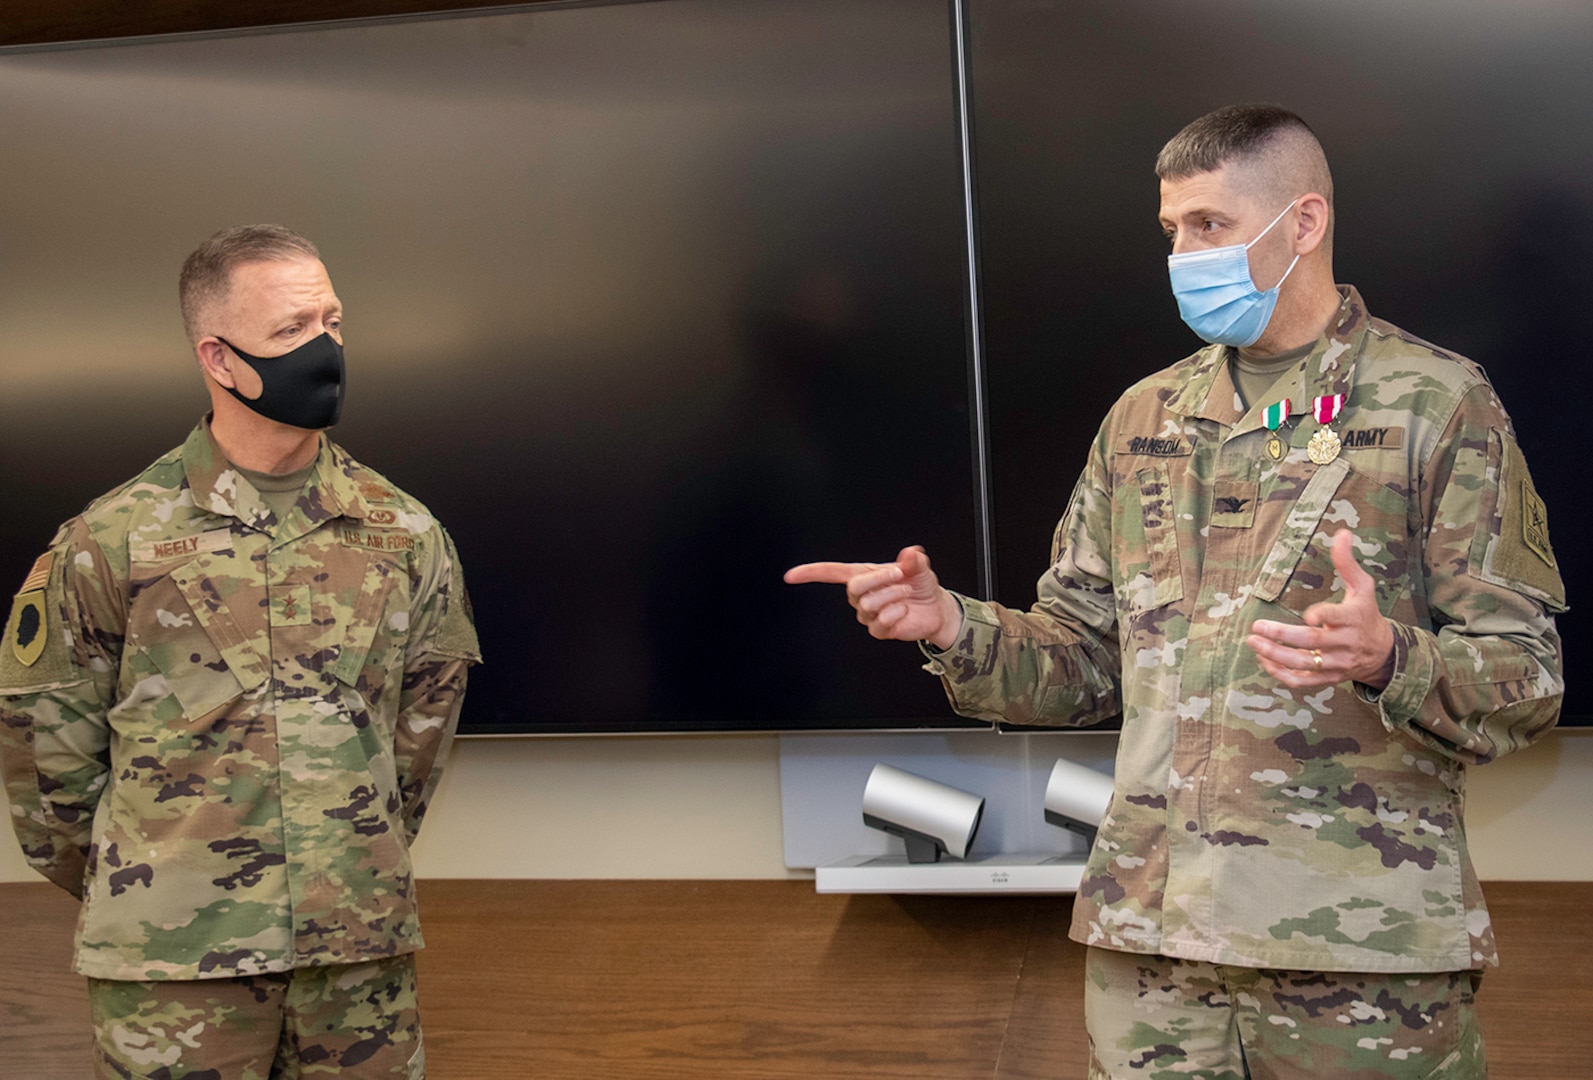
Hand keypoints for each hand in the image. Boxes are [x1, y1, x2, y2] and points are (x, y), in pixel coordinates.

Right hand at [784, 546, 963, 649]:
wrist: (935, 607)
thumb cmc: (919, 584)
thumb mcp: (919, 566)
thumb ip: (912, 559)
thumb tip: (910, 553)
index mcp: (863, 574)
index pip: (830, 573)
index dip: (810, 573)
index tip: (791, 576)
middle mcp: (861, 595)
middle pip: (853, 588)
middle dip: (878, 579)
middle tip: (900, 574)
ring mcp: (868, 613)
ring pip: (868, 605)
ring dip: (892, 595)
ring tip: (906, 593)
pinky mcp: (879, 630)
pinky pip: (880, 622)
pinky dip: (897, 613)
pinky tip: (904, 609)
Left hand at [1247, 529, 1395, 689]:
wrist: (1382, 653)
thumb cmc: (1366, 614)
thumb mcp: (1363, 587)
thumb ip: (1348, 563)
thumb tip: (1342, 533)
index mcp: (1353, 619)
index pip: (1337, 619)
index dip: (1323, 617)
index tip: (1308, 615)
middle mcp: (1345, 644)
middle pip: (1312, 643)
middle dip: (1282, 635)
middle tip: (1257, 627)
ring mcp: (1336, 664)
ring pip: (1304, 664)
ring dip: (1276, 655)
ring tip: (1254, 642)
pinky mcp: (1328, 678)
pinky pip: (1303, 681)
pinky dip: (1282, 674)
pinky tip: (1265, 660)